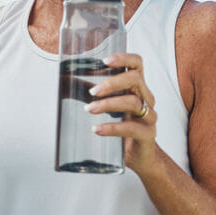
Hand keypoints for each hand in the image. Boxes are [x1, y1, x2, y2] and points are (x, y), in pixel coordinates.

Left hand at [85, 53, 158, 173]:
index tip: (105, 61)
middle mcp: (147, 98)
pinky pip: (132, 127)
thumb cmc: (124, 127)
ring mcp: (149, 116)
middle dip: (112, 83)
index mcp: (137, 88)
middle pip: (135, 80)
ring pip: (133, 102)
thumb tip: (66, 80)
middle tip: (92, 92)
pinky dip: (113, 127)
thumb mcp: (110, 107)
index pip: (137, 64)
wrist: (140, 156)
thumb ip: (95, 94)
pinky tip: (98, 129)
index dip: (124, 58)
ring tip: (89, 109)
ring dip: (108, 104)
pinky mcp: (148, 134)